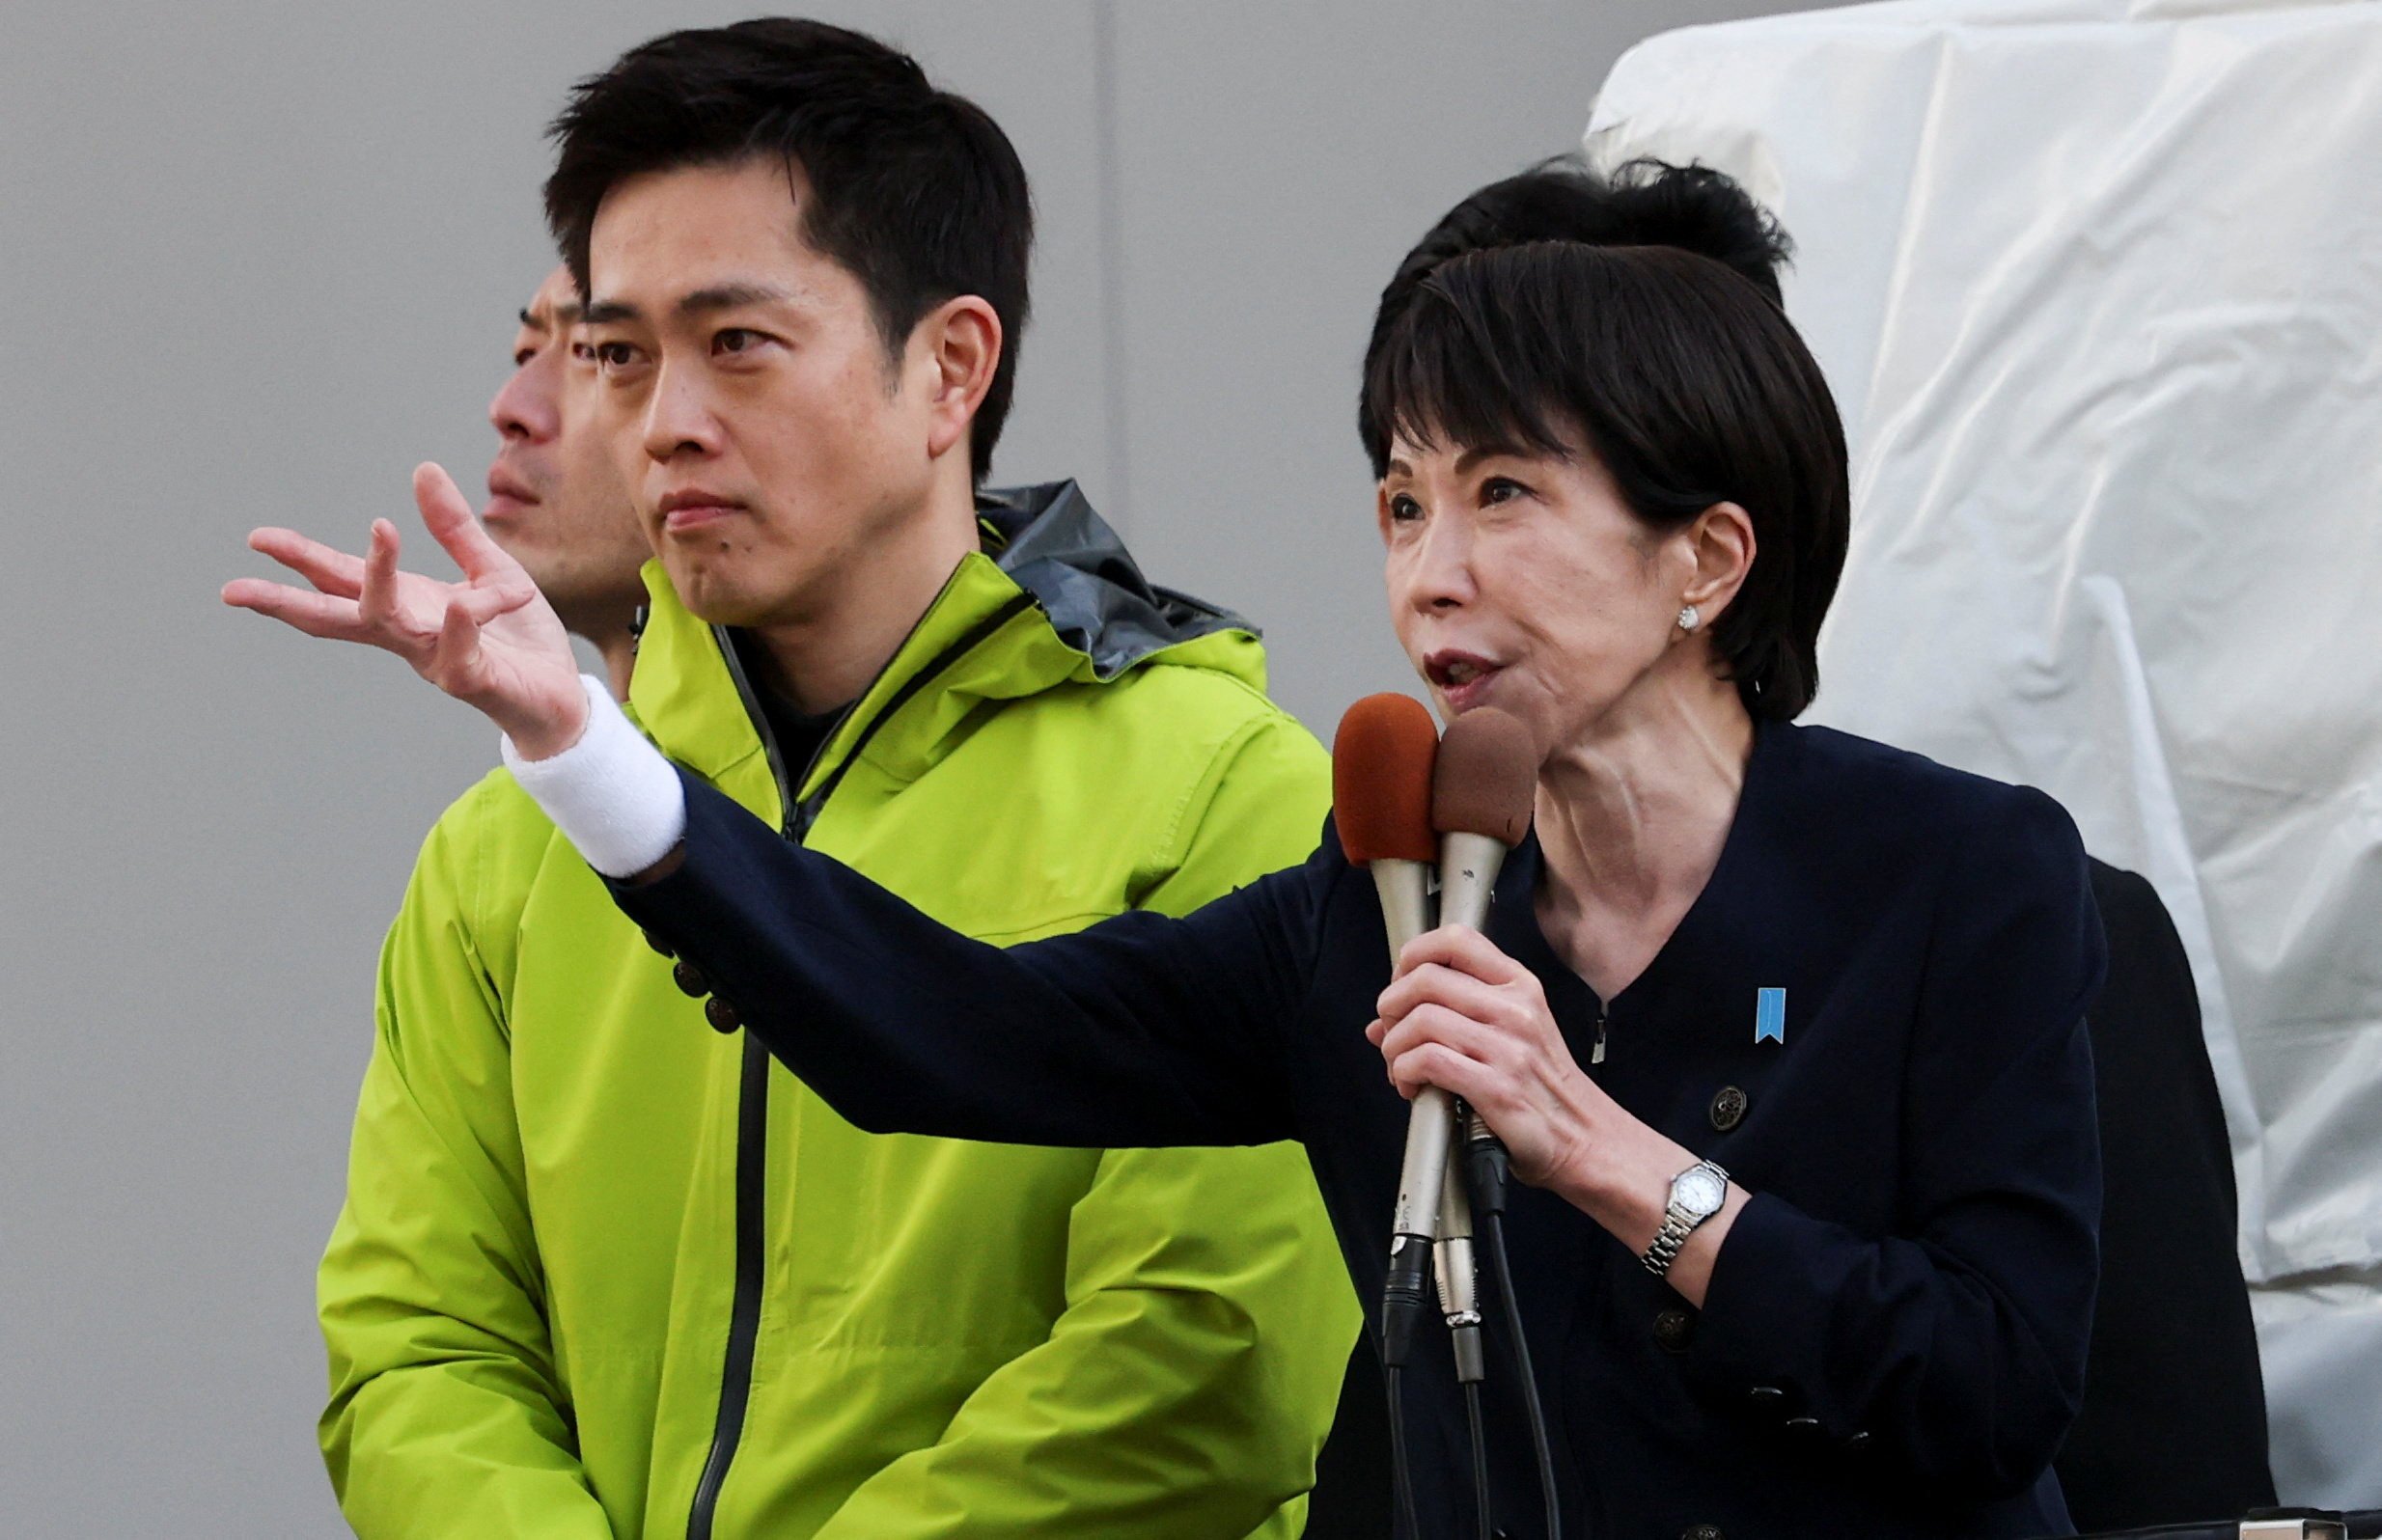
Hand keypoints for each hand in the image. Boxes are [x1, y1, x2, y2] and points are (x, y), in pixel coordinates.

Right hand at [222, 463, 588, 757]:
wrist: (561, 694)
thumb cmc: (518, 639)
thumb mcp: (489, 570)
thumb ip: (455, 527)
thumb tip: (423, 470)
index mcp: (408, 607)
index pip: (342, 579)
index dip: (301, 558)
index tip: (257, 539)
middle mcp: (411, 635)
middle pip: (338, 615)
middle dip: (286, 600)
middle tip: (235, 589)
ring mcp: (437, 659)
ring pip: (392, 625)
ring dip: (380, 580)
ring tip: (381, 528)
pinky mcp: (475, 680)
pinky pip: (460, 654)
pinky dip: (459, 627)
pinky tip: (459, 603)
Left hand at [1367, 925, 1608, 1188]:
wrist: (1585, 1138)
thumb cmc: (1544, 1087)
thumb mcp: (1514, 1032)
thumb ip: (1453, 1015)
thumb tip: (1378, 1024)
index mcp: (1520, 986)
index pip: (1455, 939)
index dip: (1412, 955)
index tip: (1400, 983)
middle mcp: (1515, 1009)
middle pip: (1424, 979)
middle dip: (1390, 1007)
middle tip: (1391, 1033)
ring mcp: (1508, 1048)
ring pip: (1420, 1020)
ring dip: (1394, 1047)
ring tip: (1399, 1067)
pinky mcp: (1497, 1088)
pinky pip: (1427, 1062)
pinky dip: (1404, 1073)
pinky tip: (1412, 1087)